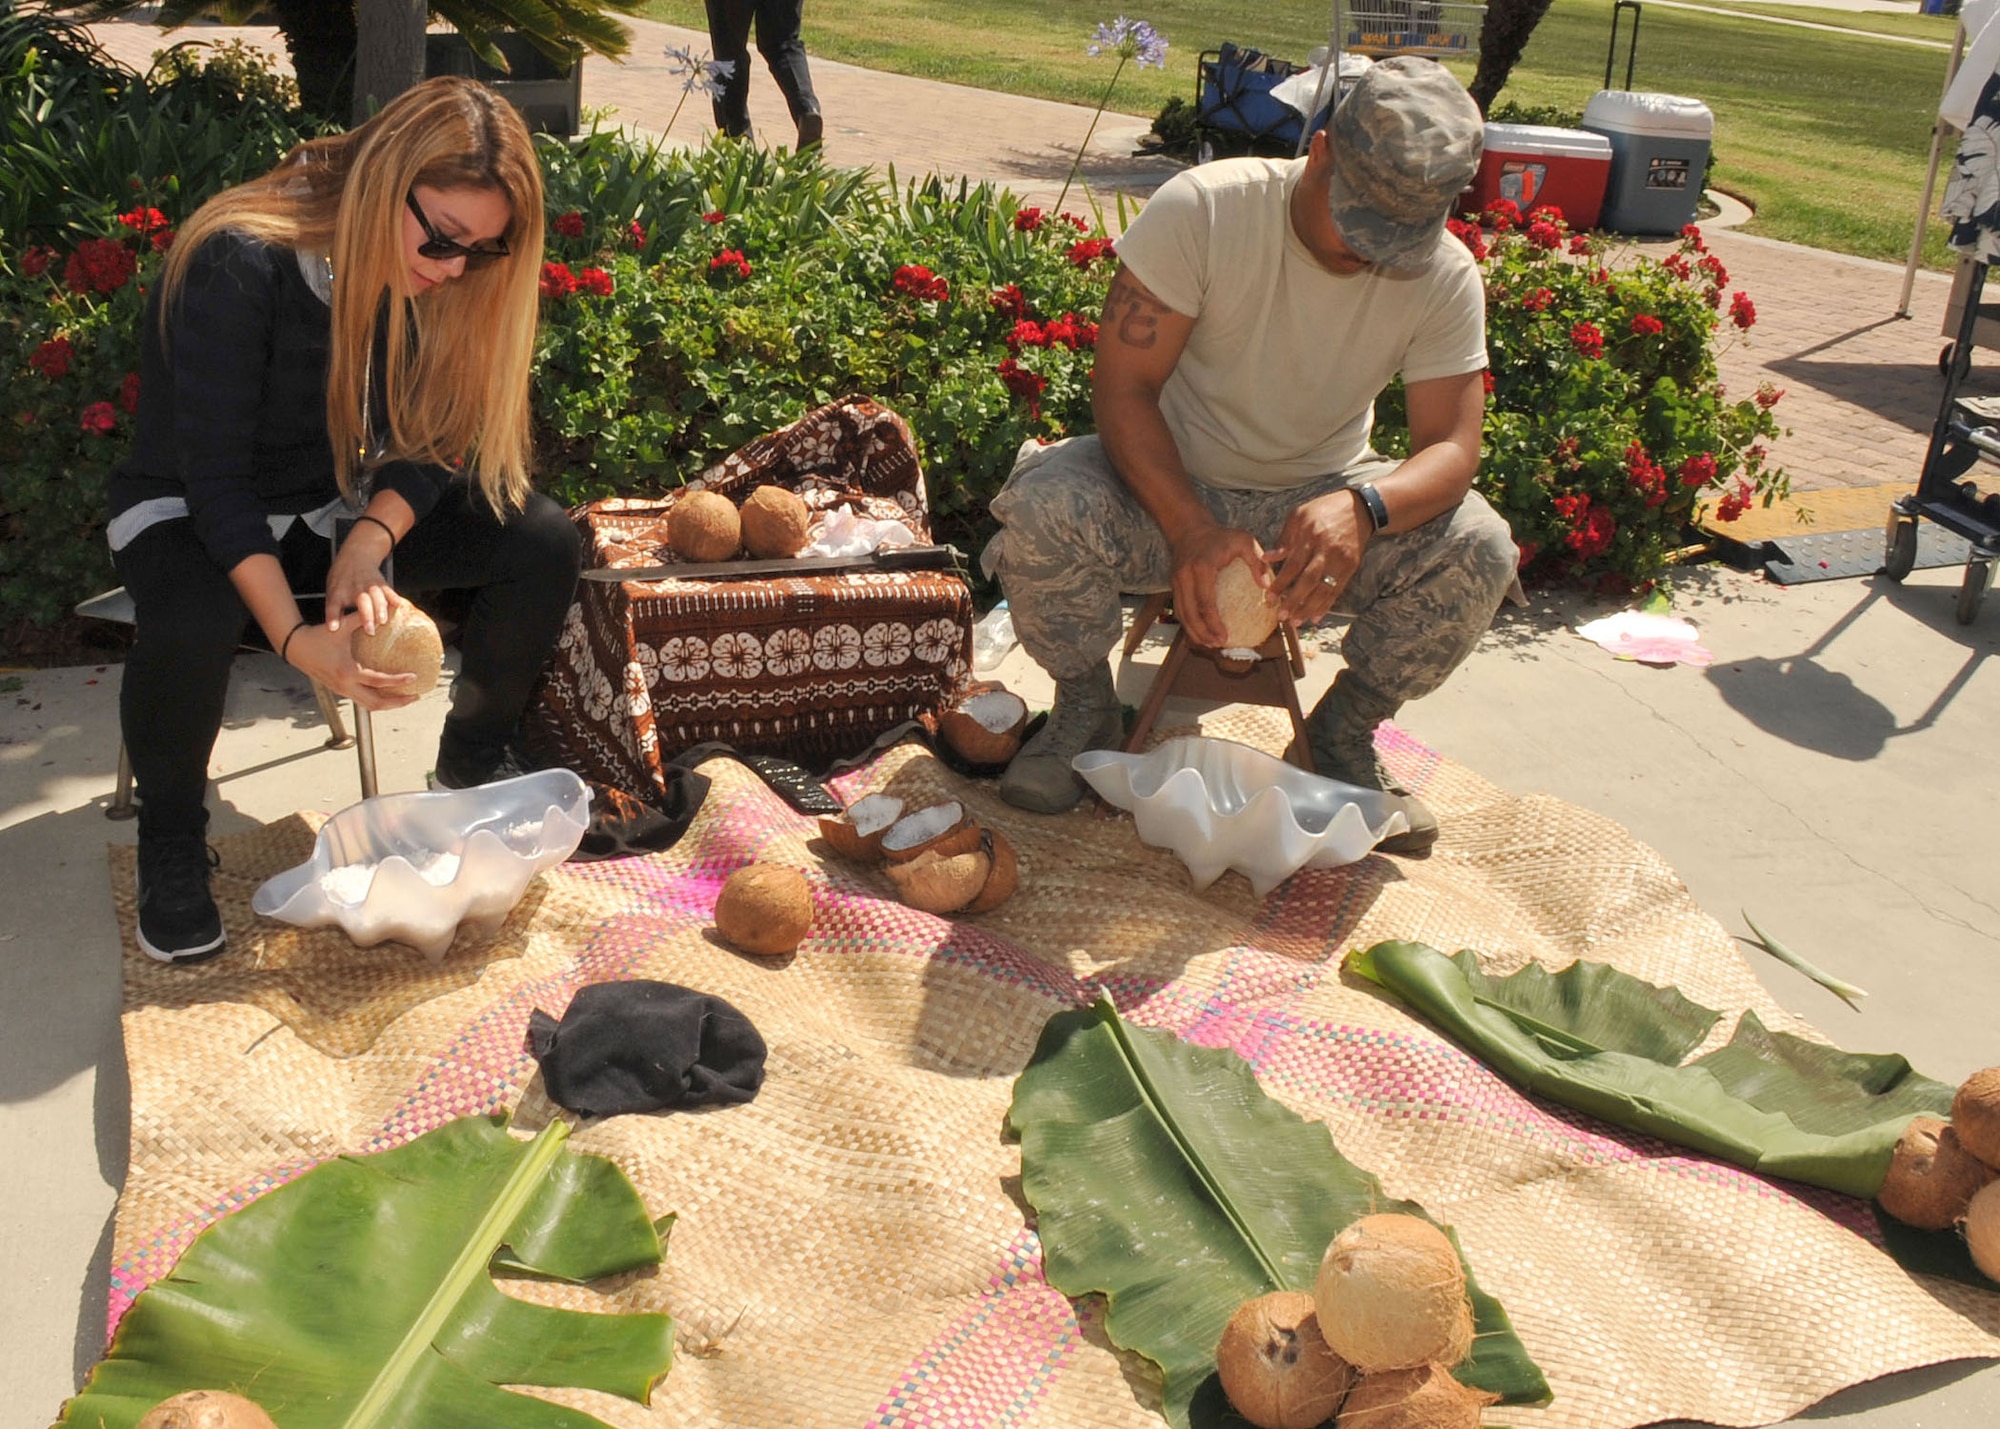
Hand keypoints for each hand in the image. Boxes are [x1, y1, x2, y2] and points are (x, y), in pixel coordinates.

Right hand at [284, 621, 419, 710]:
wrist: (296, 647)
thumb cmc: (318, 636)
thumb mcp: (340, 627)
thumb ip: (360, 619)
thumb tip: (381, 612)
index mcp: (348, 672)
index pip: (378, 682)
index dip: (397, 681)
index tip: (413, 677)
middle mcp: (345, 686)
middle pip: (376, 703)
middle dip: (398, 702)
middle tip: (416, 695)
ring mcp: (342, 691)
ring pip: (369, 706)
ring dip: (389, 704)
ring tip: (406, 697)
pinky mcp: (340, 691)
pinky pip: (363, 701)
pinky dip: (378, 700)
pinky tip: (389, 694)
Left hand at [324, 523, 397, 635]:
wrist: (356, 556)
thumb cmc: (342, 579)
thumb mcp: (332, 592)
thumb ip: (336, 611)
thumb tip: (336, 631)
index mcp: (338, 593)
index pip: (334, 605)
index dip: (333, 617)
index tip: (333, 628)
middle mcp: (354, 589)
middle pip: (361, 602)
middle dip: (366, 616)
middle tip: (370, 631)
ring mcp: (368, 585)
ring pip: (376, 596)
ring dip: (380, 608)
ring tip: (383, 620)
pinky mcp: (381, 583)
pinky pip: (388, 590)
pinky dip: (393, 597)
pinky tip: (398, 604)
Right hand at [1168, 520, 1267, 649]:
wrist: (1190, 528)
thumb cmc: (1221, 536)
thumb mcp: (1244, 541)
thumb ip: (1257, 562)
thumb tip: (1267, 587)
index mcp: (1202, 568)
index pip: (1206, 603)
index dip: (1214, 624)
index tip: (1225, 637)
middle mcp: (1185, 576)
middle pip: (1190, 613)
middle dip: (1202, 633)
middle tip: (1217, 645)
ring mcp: (1176, 581)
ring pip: (1182, 614)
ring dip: (1194, 631)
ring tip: (1209, 644)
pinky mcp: (1173, 585)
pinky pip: (1179, 609)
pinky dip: (1189, 623)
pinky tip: (1201, 632)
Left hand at [1265, 488, 1372, 625]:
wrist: (1359, 509)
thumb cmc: (1323, 510)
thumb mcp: (1299, 515)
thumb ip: (1284, 539)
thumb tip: (1266, 558)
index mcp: (1310, 537)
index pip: (1293, 565)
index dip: (1281, 583)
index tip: (1269, 597)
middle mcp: (1326, 551)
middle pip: (1309, 581)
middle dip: (1294, 601)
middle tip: (1281, 616)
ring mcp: (1340, 561)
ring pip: (1324, 589)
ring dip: (1309, 608)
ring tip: (1295, 622)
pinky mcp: (1351, 568)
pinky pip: (1337, 590)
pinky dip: (1326, 605)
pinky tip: (1315, 617)